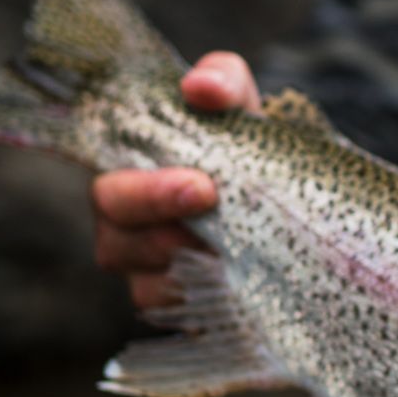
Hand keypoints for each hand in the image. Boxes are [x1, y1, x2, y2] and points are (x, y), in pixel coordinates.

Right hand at [90, 53, 259, 308]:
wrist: (291, 199)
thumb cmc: (247, 143)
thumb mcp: (240, 104)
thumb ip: (220, 81)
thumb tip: (200, 87)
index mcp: (130, 175)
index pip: (106, 192)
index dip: (145, 194)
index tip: (200, 186)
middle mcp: (125, 226)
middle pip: (114, 239)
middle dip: (165, 225)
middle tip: (216, 208)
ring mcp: (147, 271)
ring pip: (145, 284)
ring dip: (193, 266)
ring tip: (239, 248)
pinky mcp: (179, 306)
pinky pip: (178, 315)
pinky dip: (209, 300)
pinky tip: (241, 285)